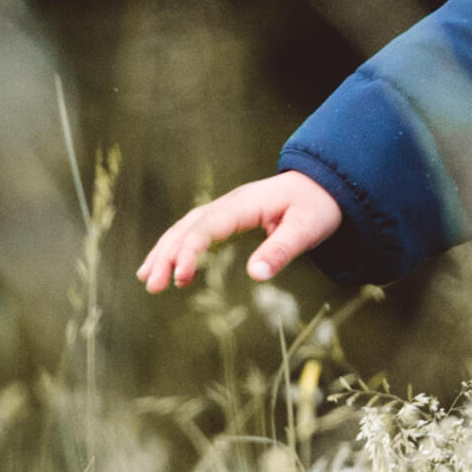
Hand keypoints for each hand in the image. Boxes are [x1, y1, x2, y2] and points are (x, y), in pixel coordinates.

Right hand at [139, 171, 346, 290]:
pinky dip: (177, 247)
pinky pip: (195, 231)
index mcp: (244, 204)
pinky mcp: (228, 219)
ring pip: (186, 228)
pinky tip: (167, 266)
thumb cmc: (316, 207)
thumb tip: (255, 275)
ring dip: (165, 252)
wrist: (325, 186)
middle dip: (167, 255)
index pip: (207, 227)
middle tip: (152, 286)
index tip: (180, 278)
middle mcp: (229, 204)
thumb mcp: (307, 229)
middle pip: (188, 227)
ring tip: (146, 279)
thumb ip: (281, 250)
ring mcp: (226, 210)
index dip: (190, 252)